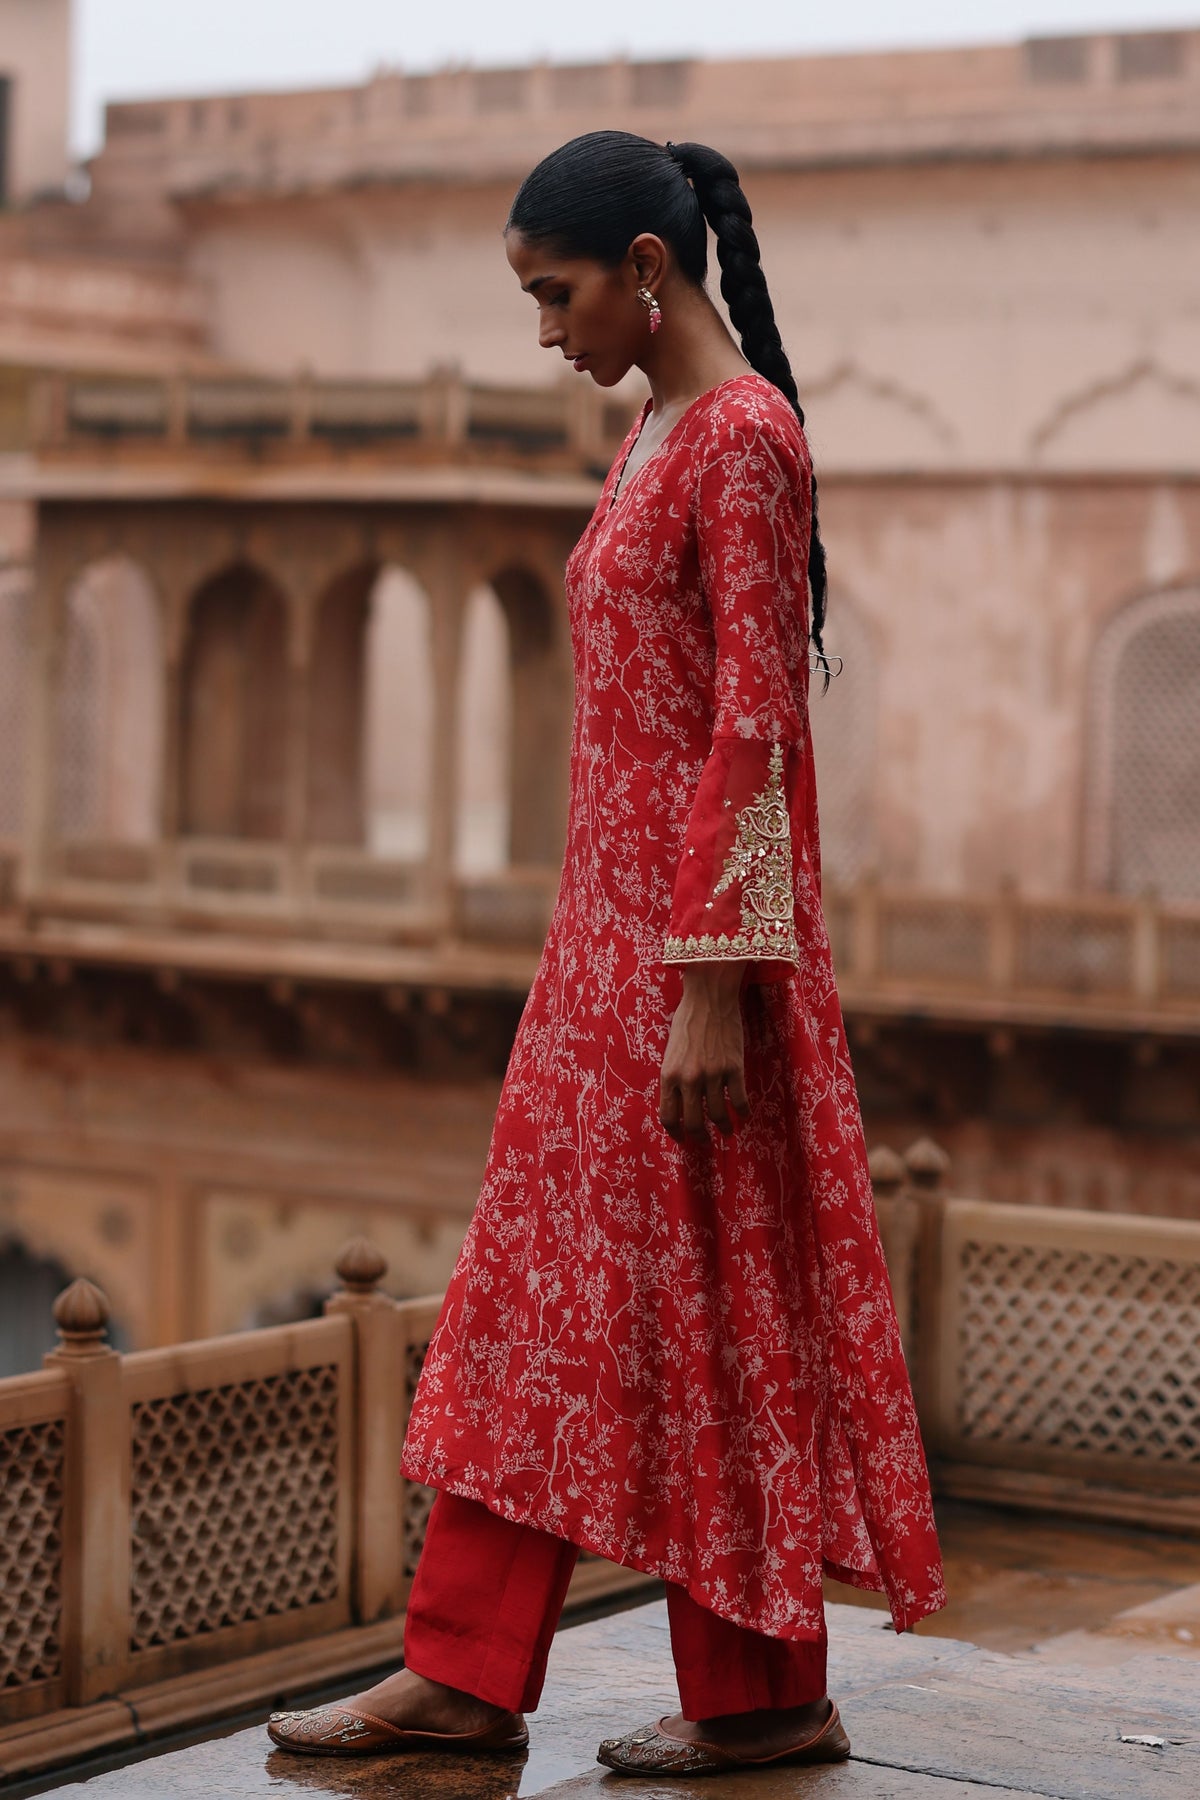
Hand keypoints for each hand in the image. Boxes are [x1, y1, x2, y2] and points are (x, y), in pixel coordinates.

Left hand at [659, 962, 751, 1141]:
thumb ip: (674, 1076)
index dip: (676, 1133)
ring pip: (718, 1115)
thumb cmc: (687, 1020)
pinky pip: (739, 1100)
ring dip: (724, 1128)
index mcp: (668, 1075)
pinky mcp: (734, 1068)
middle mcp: (688, 1079)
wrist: (709, 997)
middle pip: (694, 1123)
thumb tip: (680, 1101)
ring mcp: (712, 1075)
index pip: (668, 1116)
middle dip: (700, 1137)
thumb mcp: (670, 1051)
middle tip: (705, 1142)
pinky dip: (742, 1111)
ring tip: (727, 1131)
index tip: (682, 1138)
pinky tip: (743, 1114)